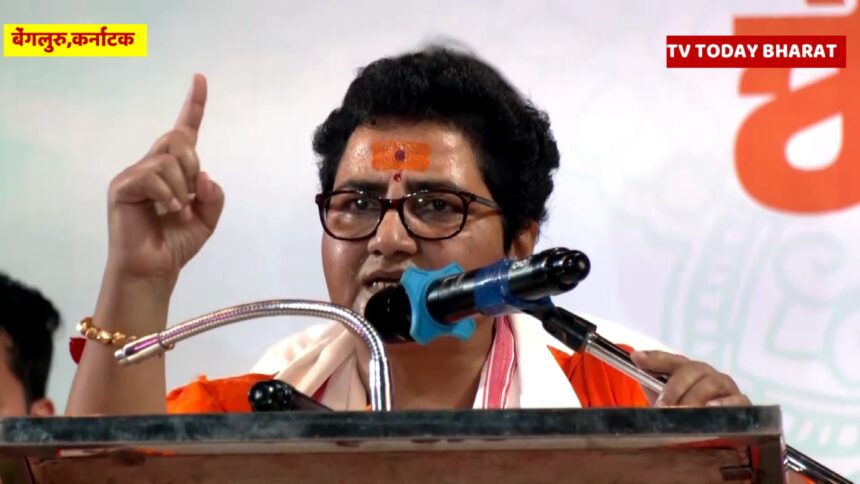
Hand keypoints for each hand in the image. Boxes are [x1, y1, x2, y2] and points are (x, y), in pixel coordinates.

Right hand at [107, 74, 224, 279]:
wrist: (154, 270)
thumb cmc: (176, 244)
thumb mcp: (207, 219)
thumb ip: (213, 195)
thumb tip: (204, 174)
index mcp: (173, 170)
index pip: (184, 131)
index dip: (194, 105)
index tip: (199, 78)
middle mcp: (151, 166)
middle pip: (178, 139)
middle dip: (192, 165)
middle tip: (191, 196)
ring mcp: (134, 174)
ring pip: (168, 159)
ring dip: (182, 189)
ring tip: (178, 213)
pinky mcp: (122, 186)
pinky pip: (152, 175)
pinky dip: (168, 195)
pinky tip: (169, 212)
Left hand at [631, 350, 750, 406]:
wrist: (716, 434)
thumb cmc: (688, 413)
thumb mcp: (666, 400)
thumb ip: (651, 383)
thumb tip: (636, 361)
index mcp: (687, 369)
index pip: (670, 359)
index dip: (654, 358)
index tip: (636, 358)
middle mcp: (706, 373)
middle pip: (691, 370)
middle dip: (674, 387)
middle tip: (662, 405)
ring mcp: (725, 387)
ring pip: (710, 384)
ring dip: (693, 397)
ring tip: (682, 411)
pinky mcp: (743, 403)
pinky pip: (737, 400)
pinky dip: (723, 404)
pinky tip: (710, 410)